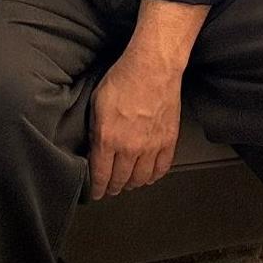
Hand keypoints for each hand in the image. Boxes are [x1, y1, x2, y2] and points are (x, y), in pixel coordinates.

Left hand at [88, 52, 181, 200]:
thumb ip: (94, 130)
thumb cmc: (122, 79)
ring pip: (141, 179)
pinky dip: (153, 176)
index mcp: (107, 139)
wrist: (153, 69)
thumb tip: (93, 148)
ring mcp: (151, 147)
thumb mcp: (96, 103)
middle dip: (113, 187)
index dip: (98, 188)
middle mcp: (130, 148)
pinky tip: (147, 175)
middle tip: (110, 188)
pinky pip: (161, 169)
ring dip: (132, 183)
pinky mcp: (168, 142)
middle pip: (121, 180)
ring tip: (127, 182)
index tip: (96, 193)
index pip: (101, 175)